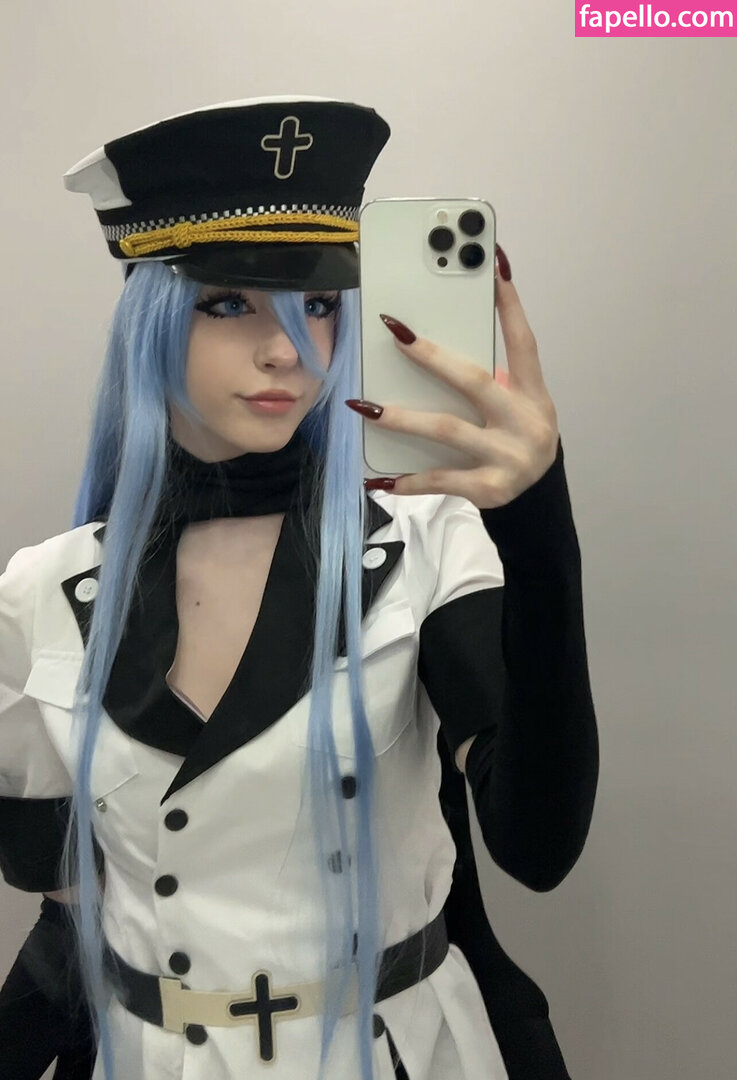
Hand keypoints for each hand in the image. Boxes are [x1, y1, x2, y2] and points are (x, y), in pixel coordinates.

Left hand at [345, 252, 559, 509]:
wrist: (537, 498)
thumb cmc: (515, 436)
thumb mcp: (517, 404)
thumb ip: (489, 377)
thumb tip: (431, 347)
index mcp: (533, 393)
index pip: (523, 342)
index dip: (509, 305)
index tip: (494, 264)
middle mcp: (525, 422)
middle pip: (474, 381)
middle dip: (432, 357)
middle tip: (396, 331)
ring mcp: (508, 457)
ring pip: (446, 430)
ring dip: (402, 418)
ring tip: (364, 407)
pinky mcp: (489, 489)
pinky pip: (440, 479)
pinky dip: (408, 480)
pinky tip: (378, 479)